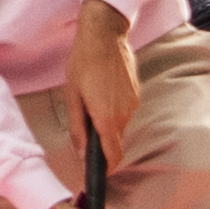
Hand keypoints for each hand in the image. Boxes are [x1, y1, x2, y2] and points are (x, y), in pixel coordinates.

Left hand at [70, 0, 143, 155]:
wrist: (105, 34)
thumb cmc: (84, 63)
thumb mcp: (72, 96)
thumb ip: (77, 128)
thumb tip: (81, 153)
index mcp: (107, 117)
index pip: (113, 154)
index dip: (107, 168)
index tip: (99, 173)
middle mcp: (125, 113)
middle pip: (115, 139)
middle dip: (102, 140)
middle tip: (84, 124)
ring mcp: (133, 102)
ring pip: (119, 124)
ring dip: (107, 121)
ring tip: (91, 100)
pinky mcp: (136, 92)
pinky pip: (124, 110)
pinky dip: (114, 108)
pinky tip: (102, 91)